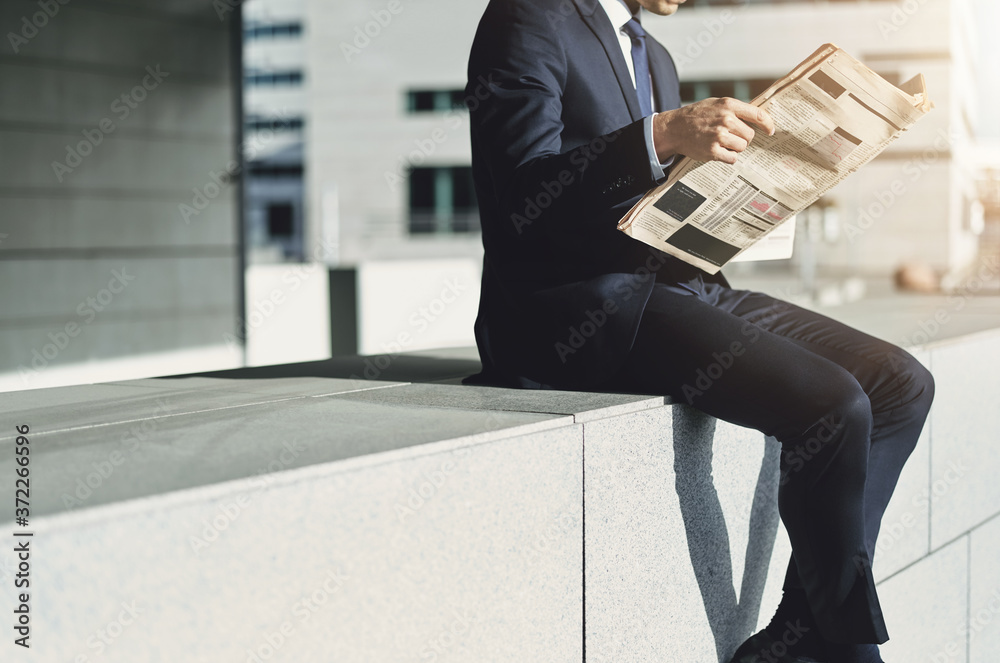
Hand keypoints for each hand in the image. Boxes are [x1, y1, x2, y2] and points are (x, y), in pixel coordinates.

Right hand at [652, 97, 775, 164]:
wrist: (674, 128)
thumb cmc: (696, 115)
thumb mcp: (716, 104)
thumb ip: (735, 109)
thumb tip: (758, 118)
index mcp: (728, 105)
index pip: (758, 115)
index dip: (768, 124)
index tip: (770, 131)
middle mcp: (725, 120)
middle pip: (750, 135)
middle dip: (743, 138)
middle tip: (731, 137)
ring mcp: (719, 136)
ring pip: (742, 147)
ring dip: (735, 148)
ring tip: (722, 143)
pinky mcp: (712, 151)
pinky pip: (732, 158)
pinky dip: (728, 157)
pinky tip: (719, 151)